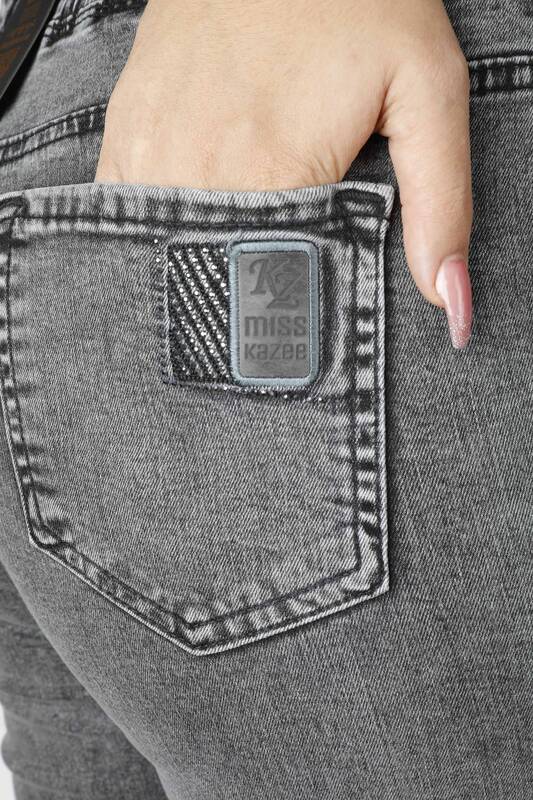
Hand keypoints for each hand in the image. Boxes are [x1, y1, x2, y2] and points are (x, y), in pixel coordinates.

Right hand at [96, 0, 472, 347]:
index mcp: (268, 172)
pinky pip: (127, 209)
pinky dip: (160, 229)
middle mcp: (193, 168)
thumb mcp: (427, 89)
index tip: (303, 312)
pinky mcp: (125, 126)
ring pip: (167, 251)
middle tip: (273, 281)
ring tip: (237, 246)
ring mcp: (147, 146)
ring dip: (201, 263)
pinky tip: (196, 215)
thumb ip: (442, 204)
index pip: (267, 295)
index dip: (291, 310)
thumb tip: (451, 302)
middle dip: (246, 296)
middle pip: (216, 278)